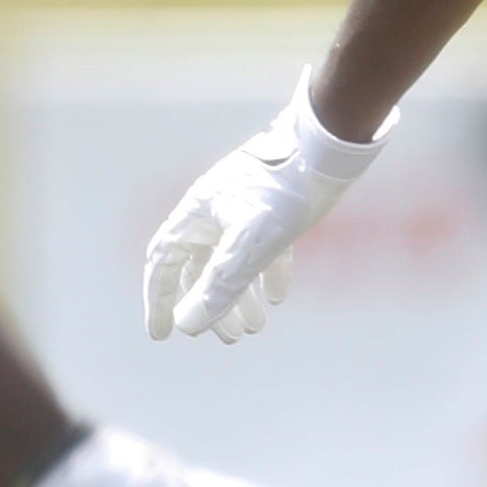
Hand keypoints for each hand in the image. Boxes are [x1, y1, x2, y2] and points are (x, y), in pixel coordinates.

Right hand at [144, 67, 390, 342]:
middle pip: (200, 268)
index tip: (162, 334)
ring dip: (240, 296)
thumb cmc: (284, 191)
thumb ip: (219, 285)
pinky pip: (261, 247)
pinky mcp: (273, 206)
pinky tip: (277, 296)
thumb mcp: (250, 244)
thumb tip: (187, 326)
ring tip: (255, 328)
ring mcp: (244, 206)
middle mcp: (214, 210)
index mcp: (197, 213)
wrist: (327, 147)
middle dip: (211, 306)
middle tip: (229, 338)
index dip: (159, 299)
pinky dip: (265, 274)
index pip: (164, 262)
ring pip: (231, 260)